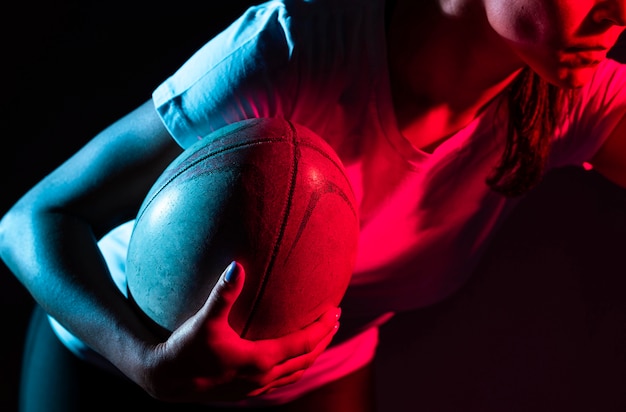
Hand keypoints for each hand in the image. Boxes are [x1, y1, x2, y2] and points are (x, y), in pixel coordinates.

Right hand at [137, 262, 340, 403]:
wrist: (165, 380)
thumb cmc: (185, 348)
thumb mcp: (204, 320)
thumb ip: (223, 293)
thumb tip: (236, 265)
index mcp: (259, 359)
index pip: (303, 343)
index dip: (322, 327)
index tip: (335, 310)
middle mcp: (262, 377)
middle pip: (306, 359)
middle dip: (324, 339)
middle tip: (336, 319)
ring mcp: (255, 388)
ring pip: (295, 373)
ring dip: (312, 355)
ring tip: (322, 338)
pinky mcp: (245, 392)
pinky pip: (281, 381)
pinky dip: (294, 368)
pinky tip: (291, 358)